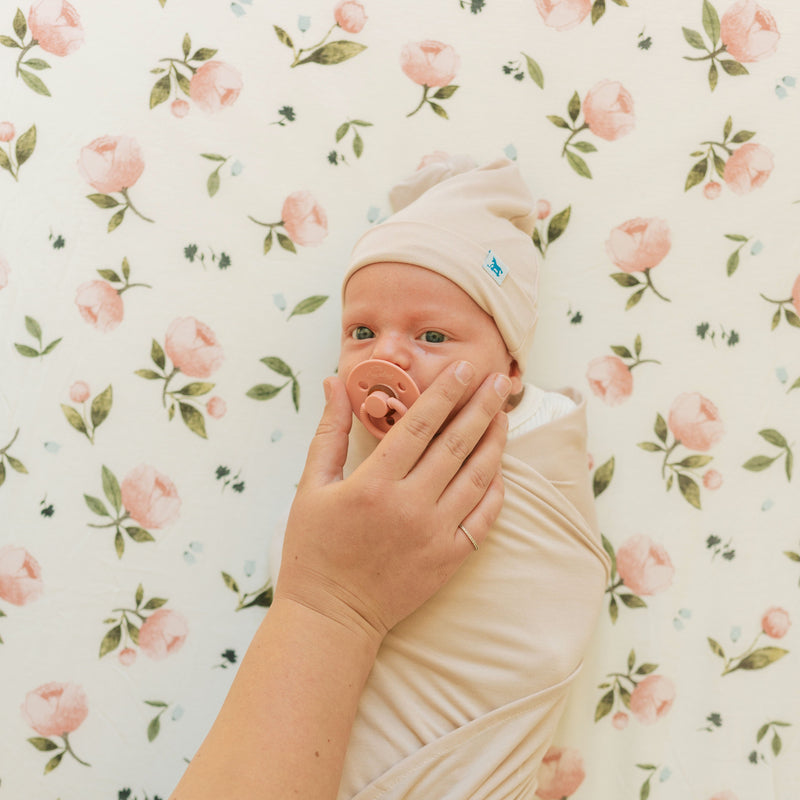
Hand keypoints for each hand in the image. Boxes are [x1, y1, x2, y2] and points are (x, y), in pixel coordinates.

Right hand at [275, 360, 509, 643]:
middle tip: (498, 380)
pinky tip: (499, 468)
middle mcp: (410, 505)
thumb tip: (334, 384)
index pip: (420, 425)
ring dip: (494, 443)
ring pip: (476, 477)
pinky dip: (495, 490)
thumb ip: (328, 433)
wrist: (331, 617)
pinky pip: (484, 517)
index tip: (465, 368)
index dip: (446, 392)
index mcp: (374, 484)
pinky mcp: (450, 558)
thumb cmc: (314, 550)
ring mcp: (435, 533)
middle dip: (481, 407)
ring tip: (503, 415)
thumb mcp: (311, 487)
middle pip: (456, 445)